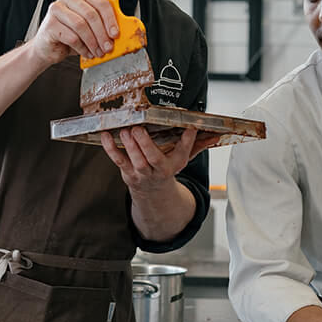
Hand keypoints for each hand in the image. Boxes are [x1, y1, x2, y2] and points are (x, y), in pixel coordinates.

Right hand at [29, 0, 119, 65]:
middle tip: (108, 47)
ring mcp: (56, 9)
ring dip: (93, 42)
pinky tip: (86, 53)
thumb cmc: (70, 35)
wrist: (49, 47)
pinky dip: (82, 48)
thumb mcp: (89, 27)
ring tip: (97, 52)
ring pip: (81, 25)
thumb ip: (101, 24)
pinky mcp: (49, 25)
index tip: (115, 33)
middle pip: (91, 14)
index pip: (100, 3)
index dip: (110, 19)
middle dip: (102, 33)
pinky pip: (71, 37)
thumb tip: (117, 33)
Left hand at [99, 127, 216, 193]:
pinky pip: (117, 160)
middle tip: (139, 129)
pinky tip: (106, 135)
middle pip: (152, 159)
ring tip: (126, 130)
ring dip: (129, 145)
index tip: (190, 128)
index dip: (186, 142)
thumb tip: (215, 133)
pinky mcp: (126, 171)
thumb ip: (195, 145)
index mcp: (172, 166)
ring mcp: (140, 172)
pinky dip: (110, 148)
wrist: (152, 192)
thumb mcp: (182, 159)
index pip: (182, 154)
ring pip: (134, 160)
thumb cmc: (167, 169)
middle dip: (145, 145)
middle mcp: (156, 171)